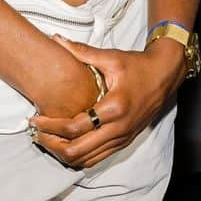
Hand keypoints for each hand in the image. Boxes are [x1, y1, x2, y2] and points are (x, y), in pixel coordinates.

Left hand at [29, 37, 181, 168]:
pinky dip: (78, 156)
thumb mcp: (111, 57)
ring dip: (63, 153)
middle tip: (37, 133)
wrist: (165, 74)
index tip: (35, 118)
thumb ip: (82, 52)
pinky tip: (67, 144)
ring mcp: (123, 137)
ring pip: (85, 160)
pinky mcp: (125, 141)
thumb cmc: (138, 65)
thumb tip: (58, 40)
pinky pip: (97, 159)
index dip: (50, 125)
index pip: (74, 127)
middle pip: (76, 150)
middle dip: (52, 144)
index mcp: (114, 107)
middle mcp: (119, 127)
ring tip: (48, 139)